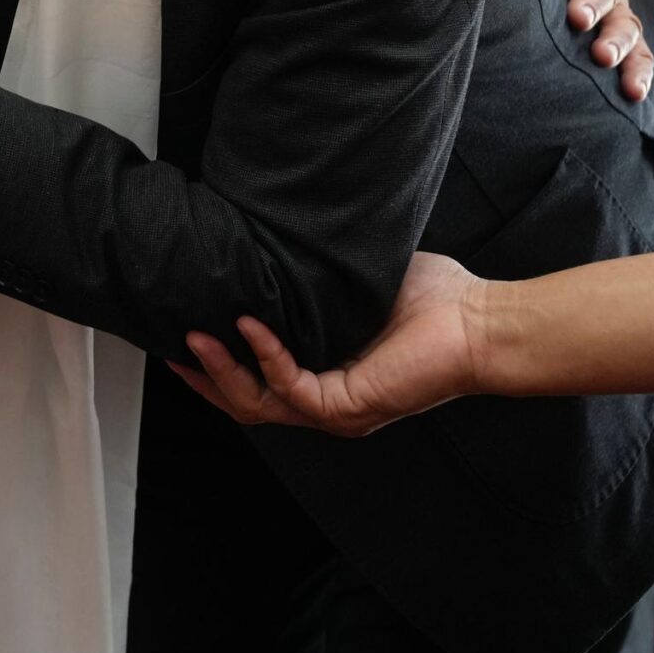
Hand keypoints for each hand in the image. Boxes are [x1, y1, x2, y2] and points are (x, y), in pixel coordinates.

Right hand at [168, 253, 486, 436]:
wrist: (480, 321)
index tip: (184, 330)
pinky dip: (264, 354)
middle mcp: (326, 401)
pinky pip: (289, 386)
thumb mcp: (351, 287)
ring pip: (256, 403)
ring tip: (194, 334)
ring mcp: (335, 409)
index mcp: (326, 378)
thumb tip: (271, 243)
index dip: (216, 364)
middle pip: (244, 403)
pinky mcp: (348, 406)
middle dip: (204, 375)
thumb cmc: (433, 301)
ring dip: (220, 369)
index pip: (257, 382)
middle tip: (172, 340)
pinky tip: (249, 324)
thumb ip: (311, 280)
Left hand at [549, 0, 651, 102]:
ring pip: (625, 24)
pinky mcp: (630, 45)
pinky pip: (641, 58)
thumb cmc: (530, 5)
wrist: (556, 20)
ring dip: (617, 42)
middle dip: (591, 4)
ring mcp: (616, 16)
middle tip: (579, 19)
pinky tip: (635, 91)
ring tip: (605, 57)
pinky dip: (639, 74)